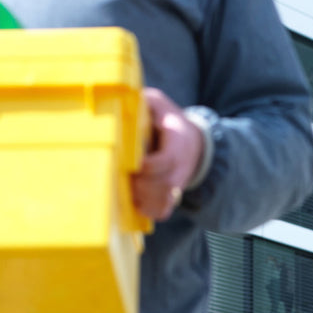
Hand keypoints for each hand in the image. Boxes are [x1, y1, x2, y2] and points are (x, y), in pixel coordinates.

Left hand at [131, 88, 204, 220]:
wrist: (194, 145)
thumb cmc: (168, 121)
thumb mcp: (158, 104)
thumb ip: (142, 102)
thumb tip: (118, 100)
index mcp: (179, 143)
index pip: (166, 161)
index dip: (147, 166)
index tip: (132, 164)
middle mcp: (180, 168)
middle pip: (161, 186)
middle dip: (139, 185)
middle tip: (122, 176)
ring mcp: (176, 186)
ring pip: (160, 203)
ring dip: (140, 199)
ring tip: (125, 188)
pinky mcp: (171, 198)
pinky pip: (160, 212)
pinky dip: (146, 210)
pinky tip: (133, 200)